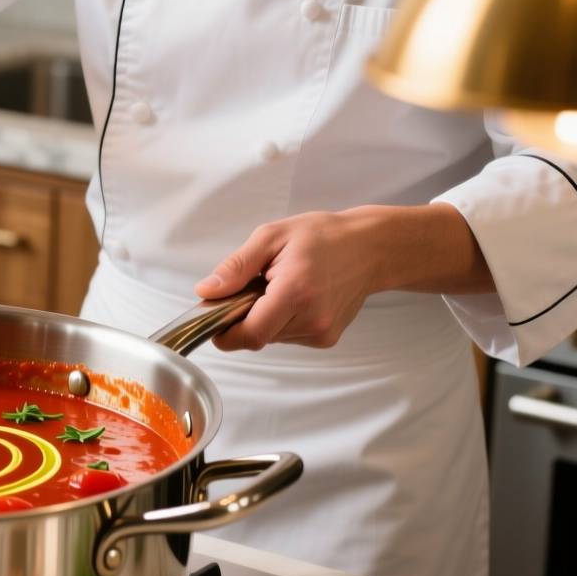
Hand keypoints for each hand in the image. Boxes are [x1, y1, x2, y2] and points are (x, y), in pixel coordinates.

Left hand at [195, 204, 492, 350]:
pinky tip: (296, 298)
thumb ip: (236, 267)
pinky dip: (282, 321)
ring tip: (280, 288)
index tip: (215, 319)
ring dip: (265, 318)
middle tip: (253, 287)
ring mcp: (322, 332)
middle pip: (258, 336)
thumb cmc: (323, 237)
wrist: (370, 248)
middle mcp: (312, 318)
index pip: (250, 335)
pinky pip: (289, 337)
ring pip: (272, 337)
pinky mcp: (327, 338)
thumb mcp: (271, 237)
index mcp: (296, 291)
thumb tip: (207, 291)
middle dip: (244, 317)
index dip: (225, 333)